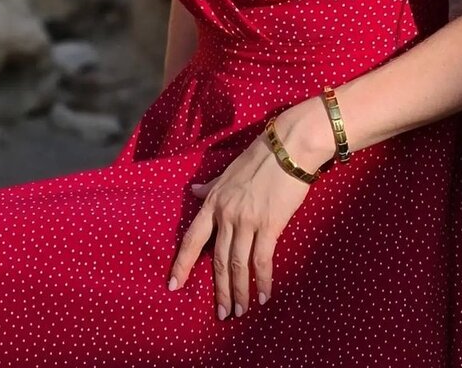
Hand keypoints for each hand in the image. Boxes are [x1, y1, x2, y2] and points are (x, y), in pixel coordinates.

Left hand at [167, 126, 321, 318]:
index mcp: (214, 202)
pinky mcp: (269, 225)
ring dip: (239, 291)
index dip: (182, 264)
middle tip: (221, 314)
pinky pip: (262, 260)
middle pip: (219, 260)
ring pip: (239, 265)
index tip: (173, 286)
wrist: (288, 147)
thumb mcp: (228, 172)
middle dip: (219, 290)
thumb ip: (211, 186)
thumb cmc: (260, 156)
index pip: (193, 238)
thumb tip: (193, 190)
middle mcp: (226, 214)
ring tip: (239, 311)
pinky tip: (264, 296)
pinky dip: (263, 281)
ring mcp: (247, 221)